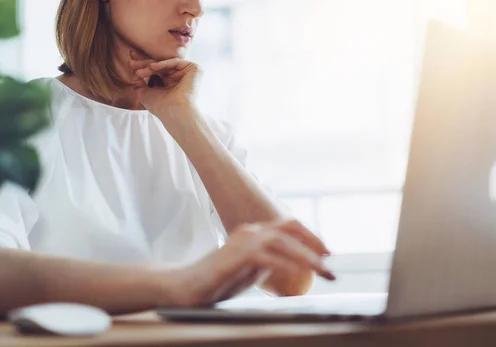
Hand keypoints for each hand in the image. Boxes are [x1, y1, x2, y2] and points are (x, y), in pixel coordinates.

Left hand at [128, 50, 200, 121]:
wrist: (174, 112)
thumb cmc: (160, 107)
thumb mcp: (145, 91)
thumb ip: (141, 80)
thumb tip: (135, 71)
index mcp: (169, 84)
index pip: (155, 72)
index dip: (142, 66)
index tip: (130, 62)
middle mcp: (178, 78)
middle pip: (159, 66)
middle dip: (144, 62)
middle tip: (131, 60)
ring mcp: (186, 73)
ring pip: (165, 64)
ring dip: (150, 66)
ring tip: (139, 71)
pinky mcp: (194, 70)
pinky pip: (176, 62)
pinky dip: (163, 64)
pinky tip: (152, 67)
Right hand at [161, 220, 333, 307]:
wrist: (186, 286)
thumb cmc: (218, 281)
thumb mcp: (252, 270)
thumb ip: (270, 263)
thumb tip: (295, 266)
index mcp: (254, 233)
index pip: (288, 227)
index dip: (310, 237)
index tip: (327, 254)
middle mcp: (250, 232)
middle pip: (290, 229)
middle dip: (315, 245)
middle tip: (331, 264)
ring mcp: (242, 241)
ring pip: (282, 241)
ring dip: (307, 257)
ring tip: (323, 271)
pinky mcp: (235, 256)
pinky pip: (267, 257)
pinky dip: (286, 265)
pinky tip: (297, 274)